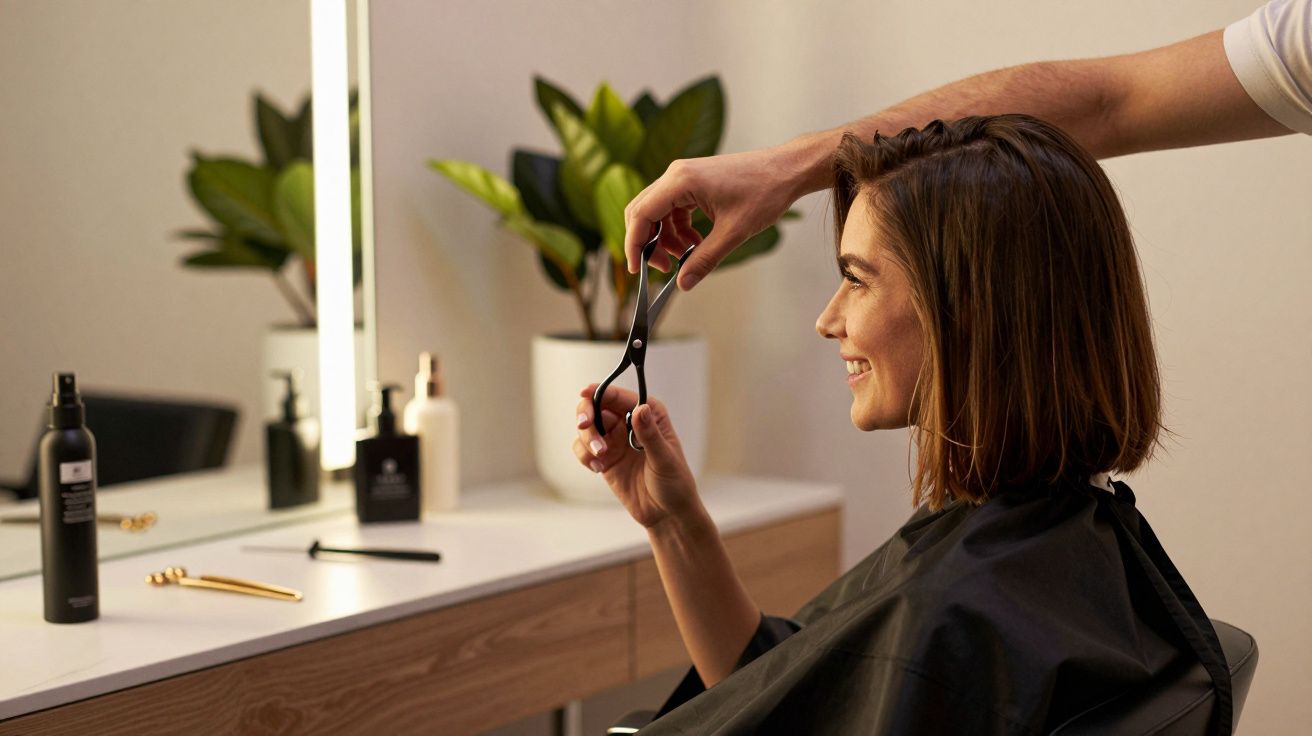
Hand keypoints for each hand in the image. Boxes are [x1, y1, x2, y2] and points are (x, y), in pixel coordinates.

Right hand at [573, 384, 702, 529]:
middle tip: (585, 426)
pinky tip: (597, 468)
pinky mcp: (604, 458)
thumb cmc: (674, 484)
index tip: (585, 394)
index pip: (620, 396)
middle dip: (587, 414)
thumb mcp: (664, 459)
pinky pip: (584, 448)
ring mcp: (615, 440)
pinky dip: (584, 455)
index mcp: (649, 414)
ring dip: (587, 439)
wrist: (667, 514)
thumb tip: (640, 409)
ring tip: (600, 456)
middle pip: (597, 405)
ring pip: (588, 427)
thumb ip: (650, 435)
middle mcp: (629, 422)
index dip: (600, 391)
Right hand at [623, 147, 801, 290]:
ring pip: (658, 213)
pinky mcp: (693, 182)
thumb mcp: (733, 233)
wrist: (786, 170)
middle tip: (663, 268)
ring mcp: (684, 176)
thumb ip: (704, 259)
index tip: (637, 270)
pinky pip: (674, 209)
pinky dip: (678, 230)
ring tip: (683, 258)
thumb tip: (683, 283)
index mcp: (680, 180)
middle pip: (643, 212)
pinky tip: (695, 244)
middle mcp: (677, 174)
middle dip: (648, 243)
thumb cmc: (764, 192)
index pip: (641, 214)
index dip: (634, 244)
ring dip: (665, 239)